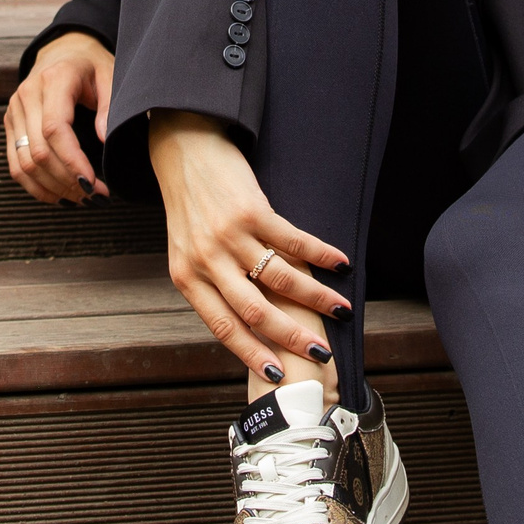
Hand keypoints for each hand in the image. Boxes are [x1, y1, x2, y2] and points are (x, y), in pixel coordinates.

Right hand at [5, 32, 114, 203]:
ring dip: (53, 188)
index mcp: (54, 79)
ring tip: (81, 198)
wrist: (64, 51)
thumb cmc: (91, 66)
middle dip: (67, 181)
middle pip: (39, 152)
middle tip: (96, 196)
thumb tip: (104, 140)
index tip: (93, 183)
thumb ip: (109, 106)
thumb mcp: (110, 77)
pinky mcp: (10, 124)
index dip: (72, 161)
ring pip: (24, 163)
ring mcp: (14, 110)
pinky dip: (36, 186)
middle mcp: (27, 95)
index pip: (55, 129)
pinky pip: (15, 164)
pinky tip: (59, 195)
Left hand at [150, 111, 350, 383]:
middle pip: (254, 312)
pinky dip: (321, 255)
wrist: (182, 148)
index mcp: (187, 278)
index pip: (223, 327)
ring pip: (279, 280)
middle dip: (292, 337)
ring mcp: (229, 235)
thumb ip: (213, 284)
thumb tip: (249, 323)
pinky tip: (341, 264)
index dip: (251, 353)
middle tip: (322, 354)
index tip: (277, 375)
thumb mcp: (187, 251)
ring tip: (342, 310)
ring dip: (316, 299)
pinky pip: (292, 241)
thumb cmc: (190, 205)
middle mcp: (206, 260)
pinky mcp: (252, 209)